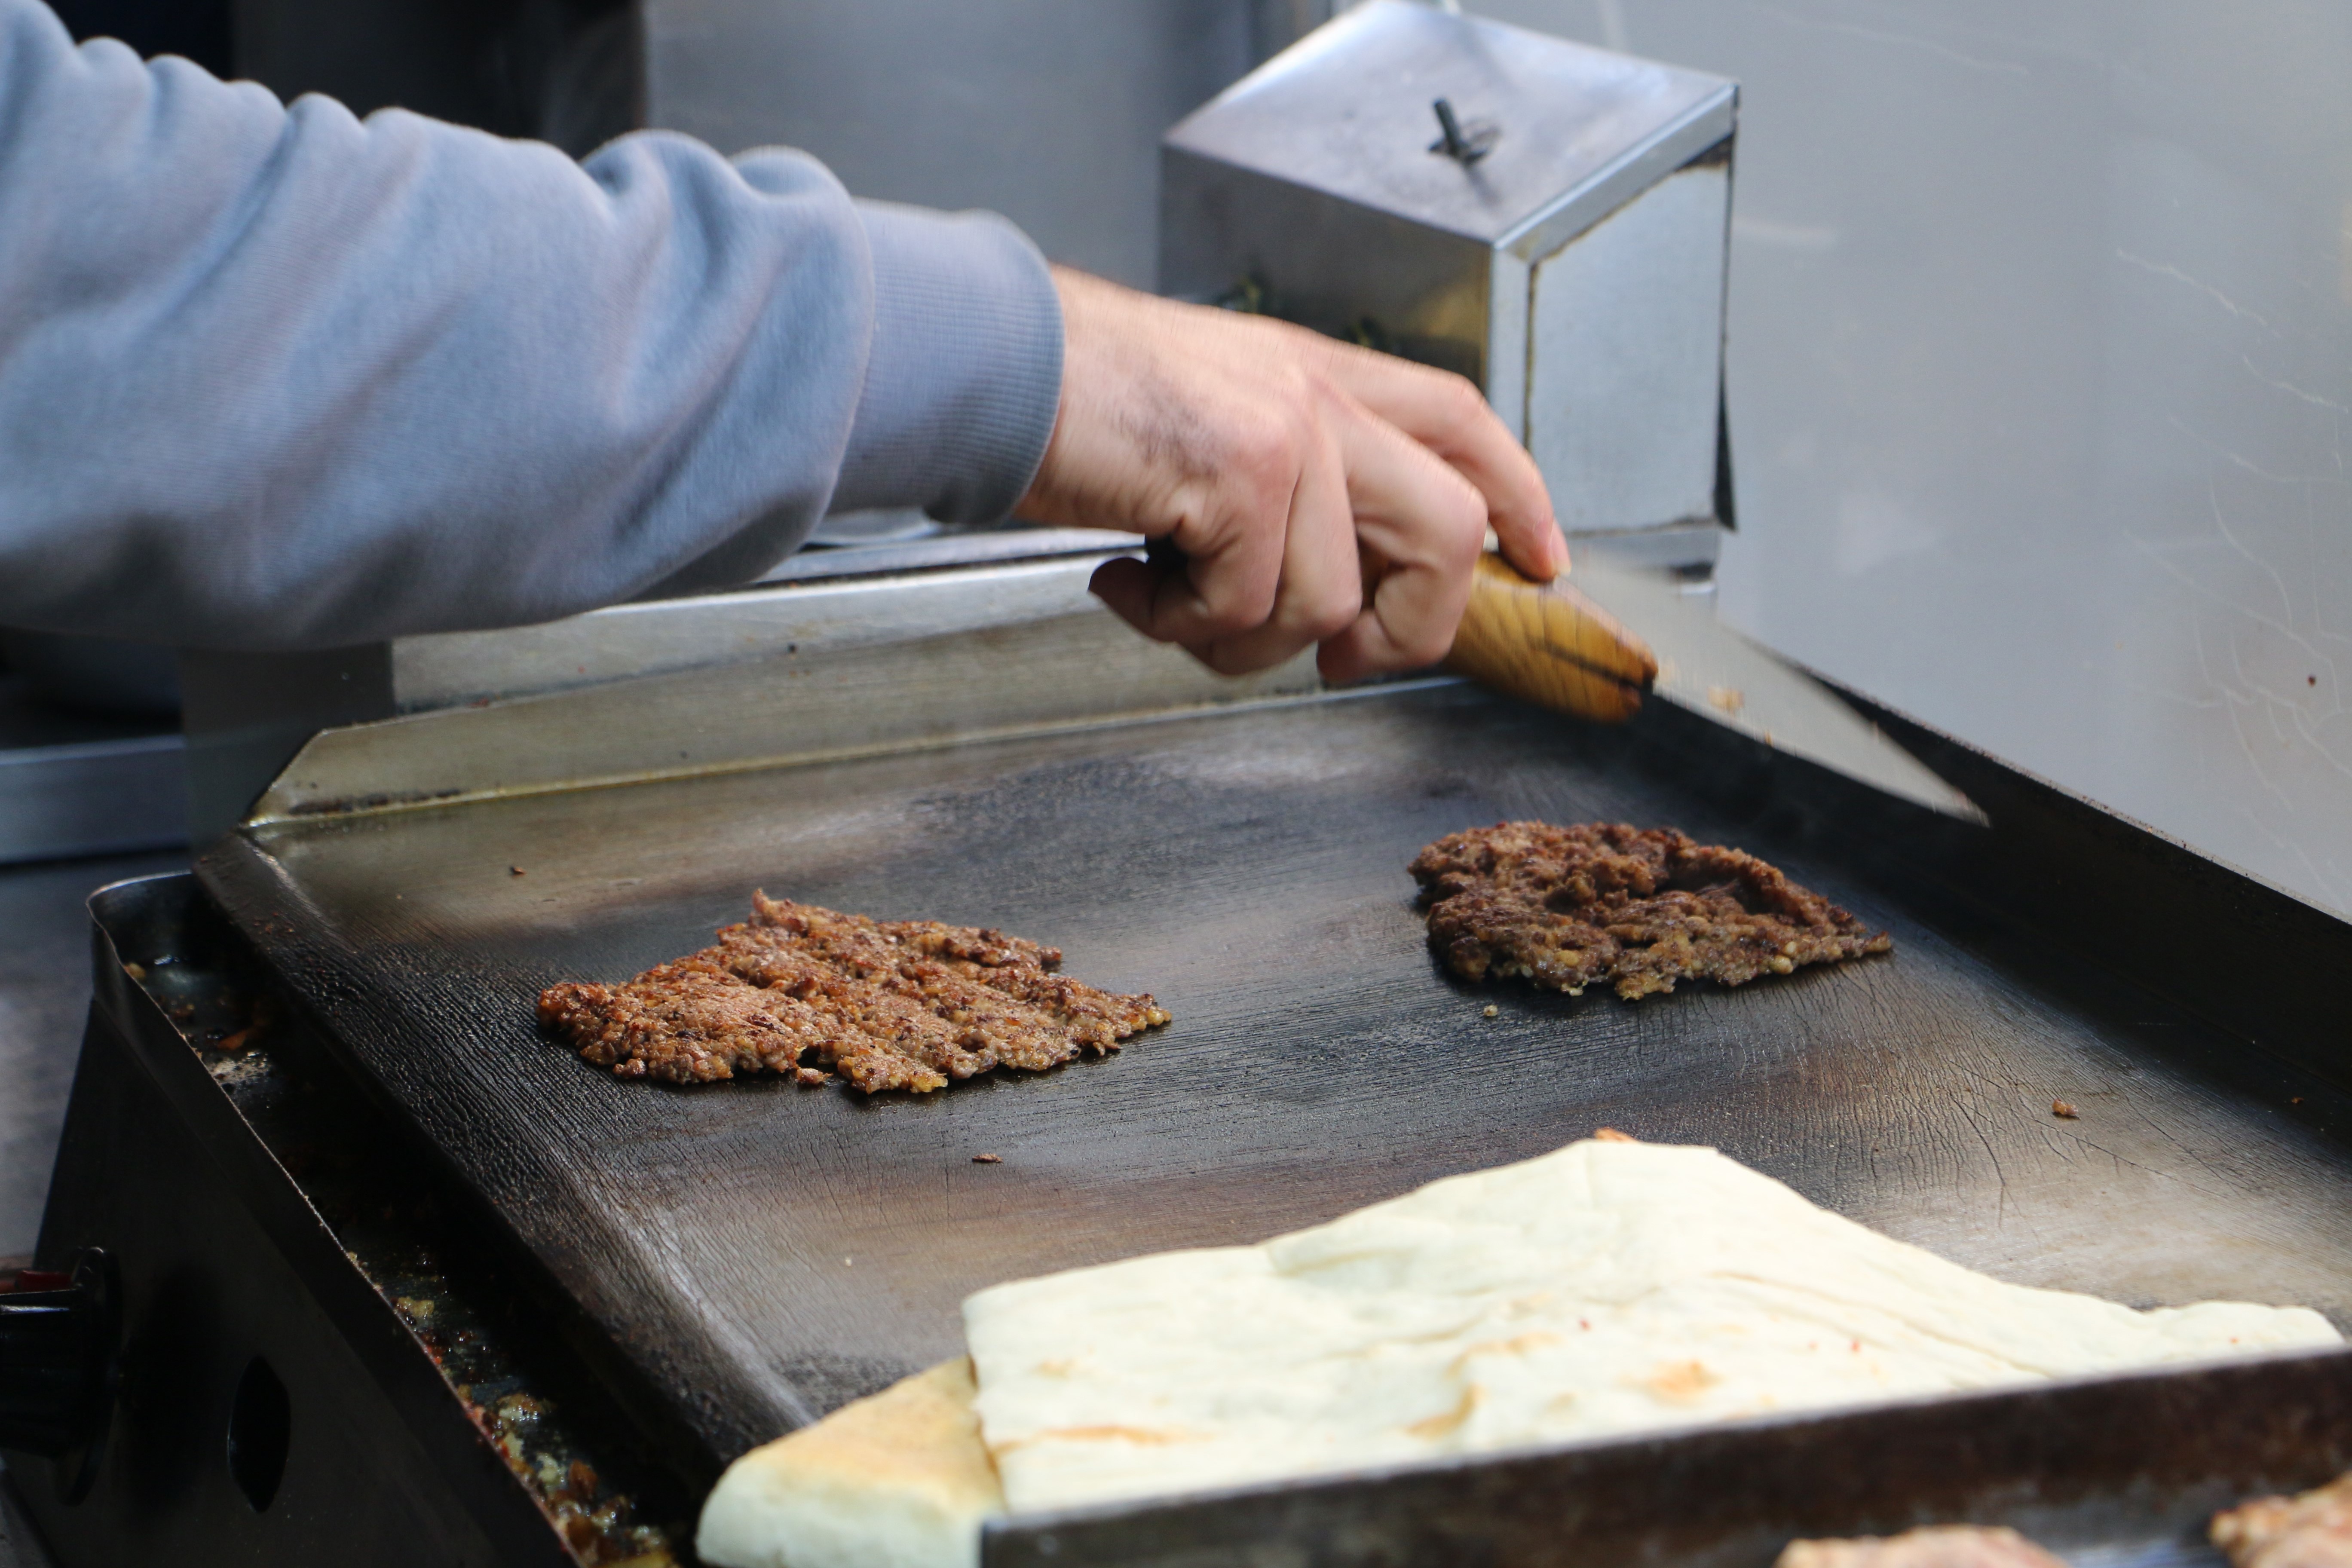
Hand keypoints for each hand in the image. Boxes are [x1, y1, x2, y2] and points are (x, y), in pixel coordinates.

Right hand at [1017, 266, 1565, 681]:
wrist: (988, 364)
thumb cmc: (1075, 405)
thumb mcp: (1206, 423)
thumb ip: (1283, 482)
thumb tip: (1329, 592)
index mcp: (1317, 374)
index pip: (1460, 421)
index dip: (1518, 495)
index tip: (1540, 561)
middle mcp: (1318, 393)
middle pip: (1447, 529)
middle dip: (1407, 628)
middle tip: (1337, 656)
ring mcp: (1288, 429)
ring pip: (1330, 598)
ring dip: (1242, 636)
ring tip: (1166, 596)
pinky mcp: (1242, 471)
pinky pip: (1246, 605)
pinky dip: (1178, 623)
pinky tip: (1125, 579)